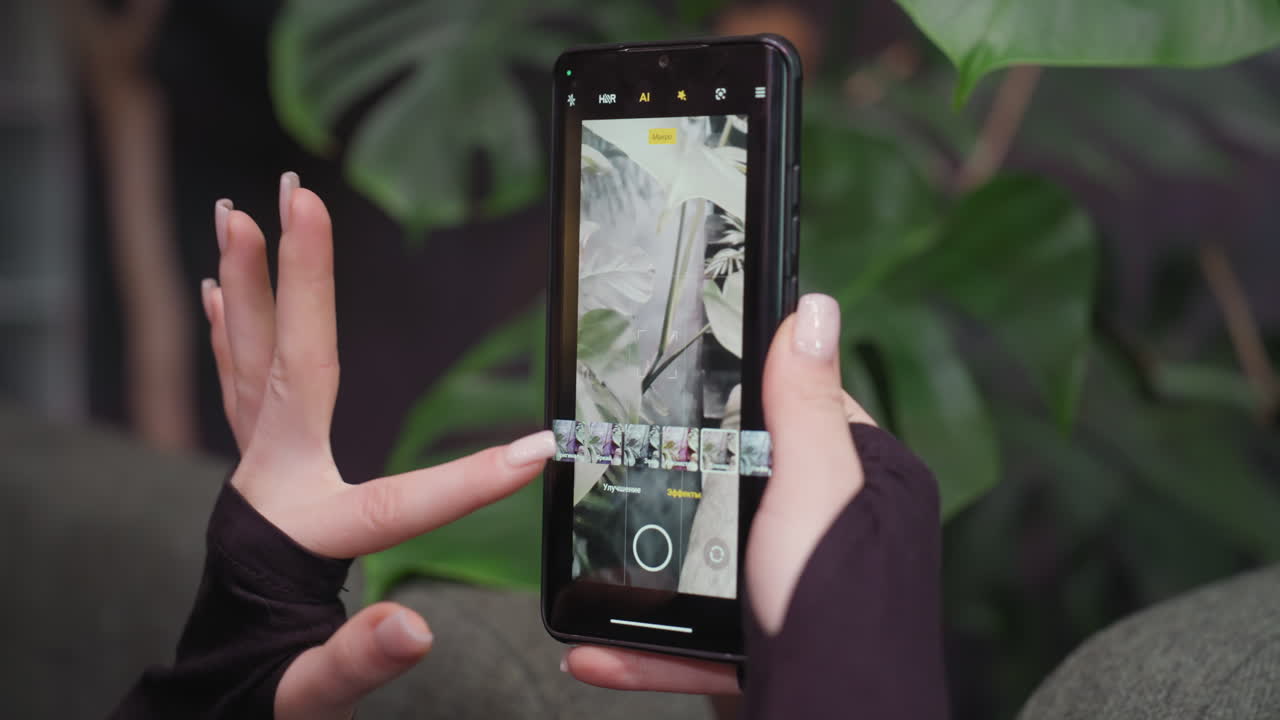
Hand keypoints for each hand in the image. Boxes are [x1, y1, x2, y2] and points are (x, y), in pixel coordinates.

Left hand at [199, 173, 555, 719]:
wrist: (201, 691)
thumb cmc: (259, 686)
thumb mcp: (309, 690)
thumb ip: (357, 659)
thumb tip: (417, 631)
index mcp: (303, 529)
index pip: (402, 501)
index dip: (474, 482)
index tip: (540, 452)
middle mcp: (273, 481)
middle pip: (283, 366)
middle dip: (293, 277)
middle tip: (291, 197)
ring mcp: (257, 469)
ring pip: (246, 358)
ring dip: (247, 282)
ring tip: (235, 212)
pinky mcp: (255, 469)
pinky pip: (236, 380)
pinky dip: (229, 326)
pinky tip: (220, 290)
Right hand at [563, 294, 873, 695]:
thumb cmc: (838, 611)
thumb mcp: (814, 489)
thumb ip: (805, 405)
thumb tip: (812, 309)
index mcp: (867, 484)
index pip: (806, 408)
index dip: (753, 388)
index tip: (693, 380)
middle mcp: (836, 535)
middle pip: (745, 484)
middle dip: (685, 485)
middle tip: (631, 468)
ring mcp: (795, 590)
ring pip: (711, 563)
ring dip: (648, 571)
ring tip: (597, 565)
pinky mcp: (764, 645)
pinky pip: (697, 634)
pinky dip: (647, 645)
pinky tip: (600, 645)